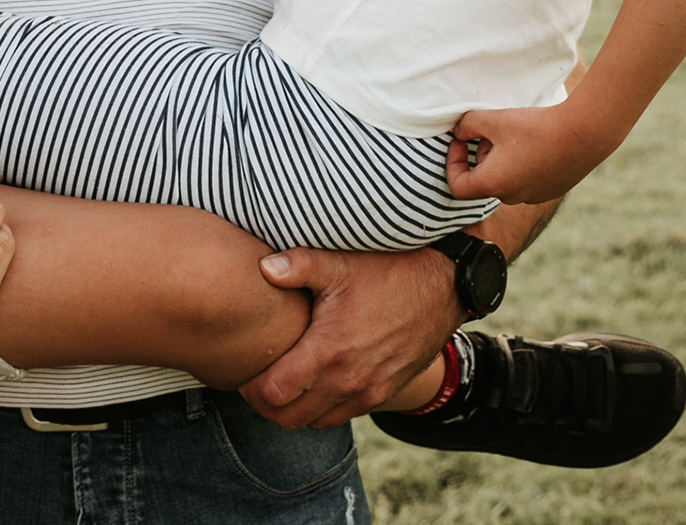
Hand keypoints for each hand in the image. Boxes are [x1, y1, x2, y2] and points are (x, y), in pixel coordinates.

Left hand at [240, 248, 456, 428]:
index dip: (249, 388)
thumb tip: (261, 267)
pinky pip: (343, 416)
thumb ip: (297, 265)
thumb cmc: (389, 271)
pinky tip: (315, 382)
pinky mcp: (384, 394)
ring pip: (315, 422)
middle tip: (254, 380)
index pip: (273, 393)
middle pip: (288, 418)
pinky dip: (322, 408)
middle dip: (265, 405)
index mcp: (329, 353)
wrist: (443, 288)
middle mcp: (348, 382)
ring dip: (293, 409)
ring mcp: (369, 392)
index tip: (241, 371)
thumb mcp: (340, 262)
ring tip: (281, 382)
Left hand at [447, 103, 608, 203]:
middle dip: (482, 153)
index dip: (452, 162)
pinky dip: (522, 163)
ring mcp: (535, 196)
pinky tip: (536, 142)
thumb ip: (466, 125)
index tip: (461, 141)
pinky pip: (527, 179)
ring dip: (502, 158)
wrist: (583, 133)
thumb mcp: (492, 119)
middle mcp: (512, 197)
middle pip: (484, 179)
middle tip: (493, 130)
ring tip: (516, 134)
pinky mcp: (552, 190)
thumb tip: (460, 133)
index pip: (457, 186)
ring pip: (506, 179)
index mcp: (493, 184)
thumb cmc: (535, 127)